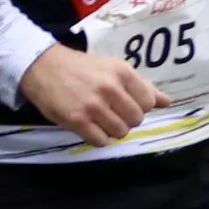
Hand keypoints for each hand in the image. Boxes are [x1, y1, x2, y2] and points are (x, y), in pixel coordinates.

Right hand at [24, 40, 165, 144]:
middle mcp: (110, 89)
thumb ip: (140, 86)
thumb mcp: (113, 68)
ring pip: (120, 132)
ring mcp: (92, 106)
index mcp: (122, 73)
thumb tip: (167, 102)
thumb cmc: (80, 68)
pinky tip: (90, 128)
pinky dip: (97, 138)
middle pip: (135, 120)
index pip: (148, 102)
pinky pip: (100, 141)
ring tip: (100, 121)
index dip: (139, 106)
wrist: (41, 67)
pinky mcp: (76, 120)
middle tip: (112, 113)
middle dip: (126, 120)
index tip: (126, 103)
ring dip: (112, 130)